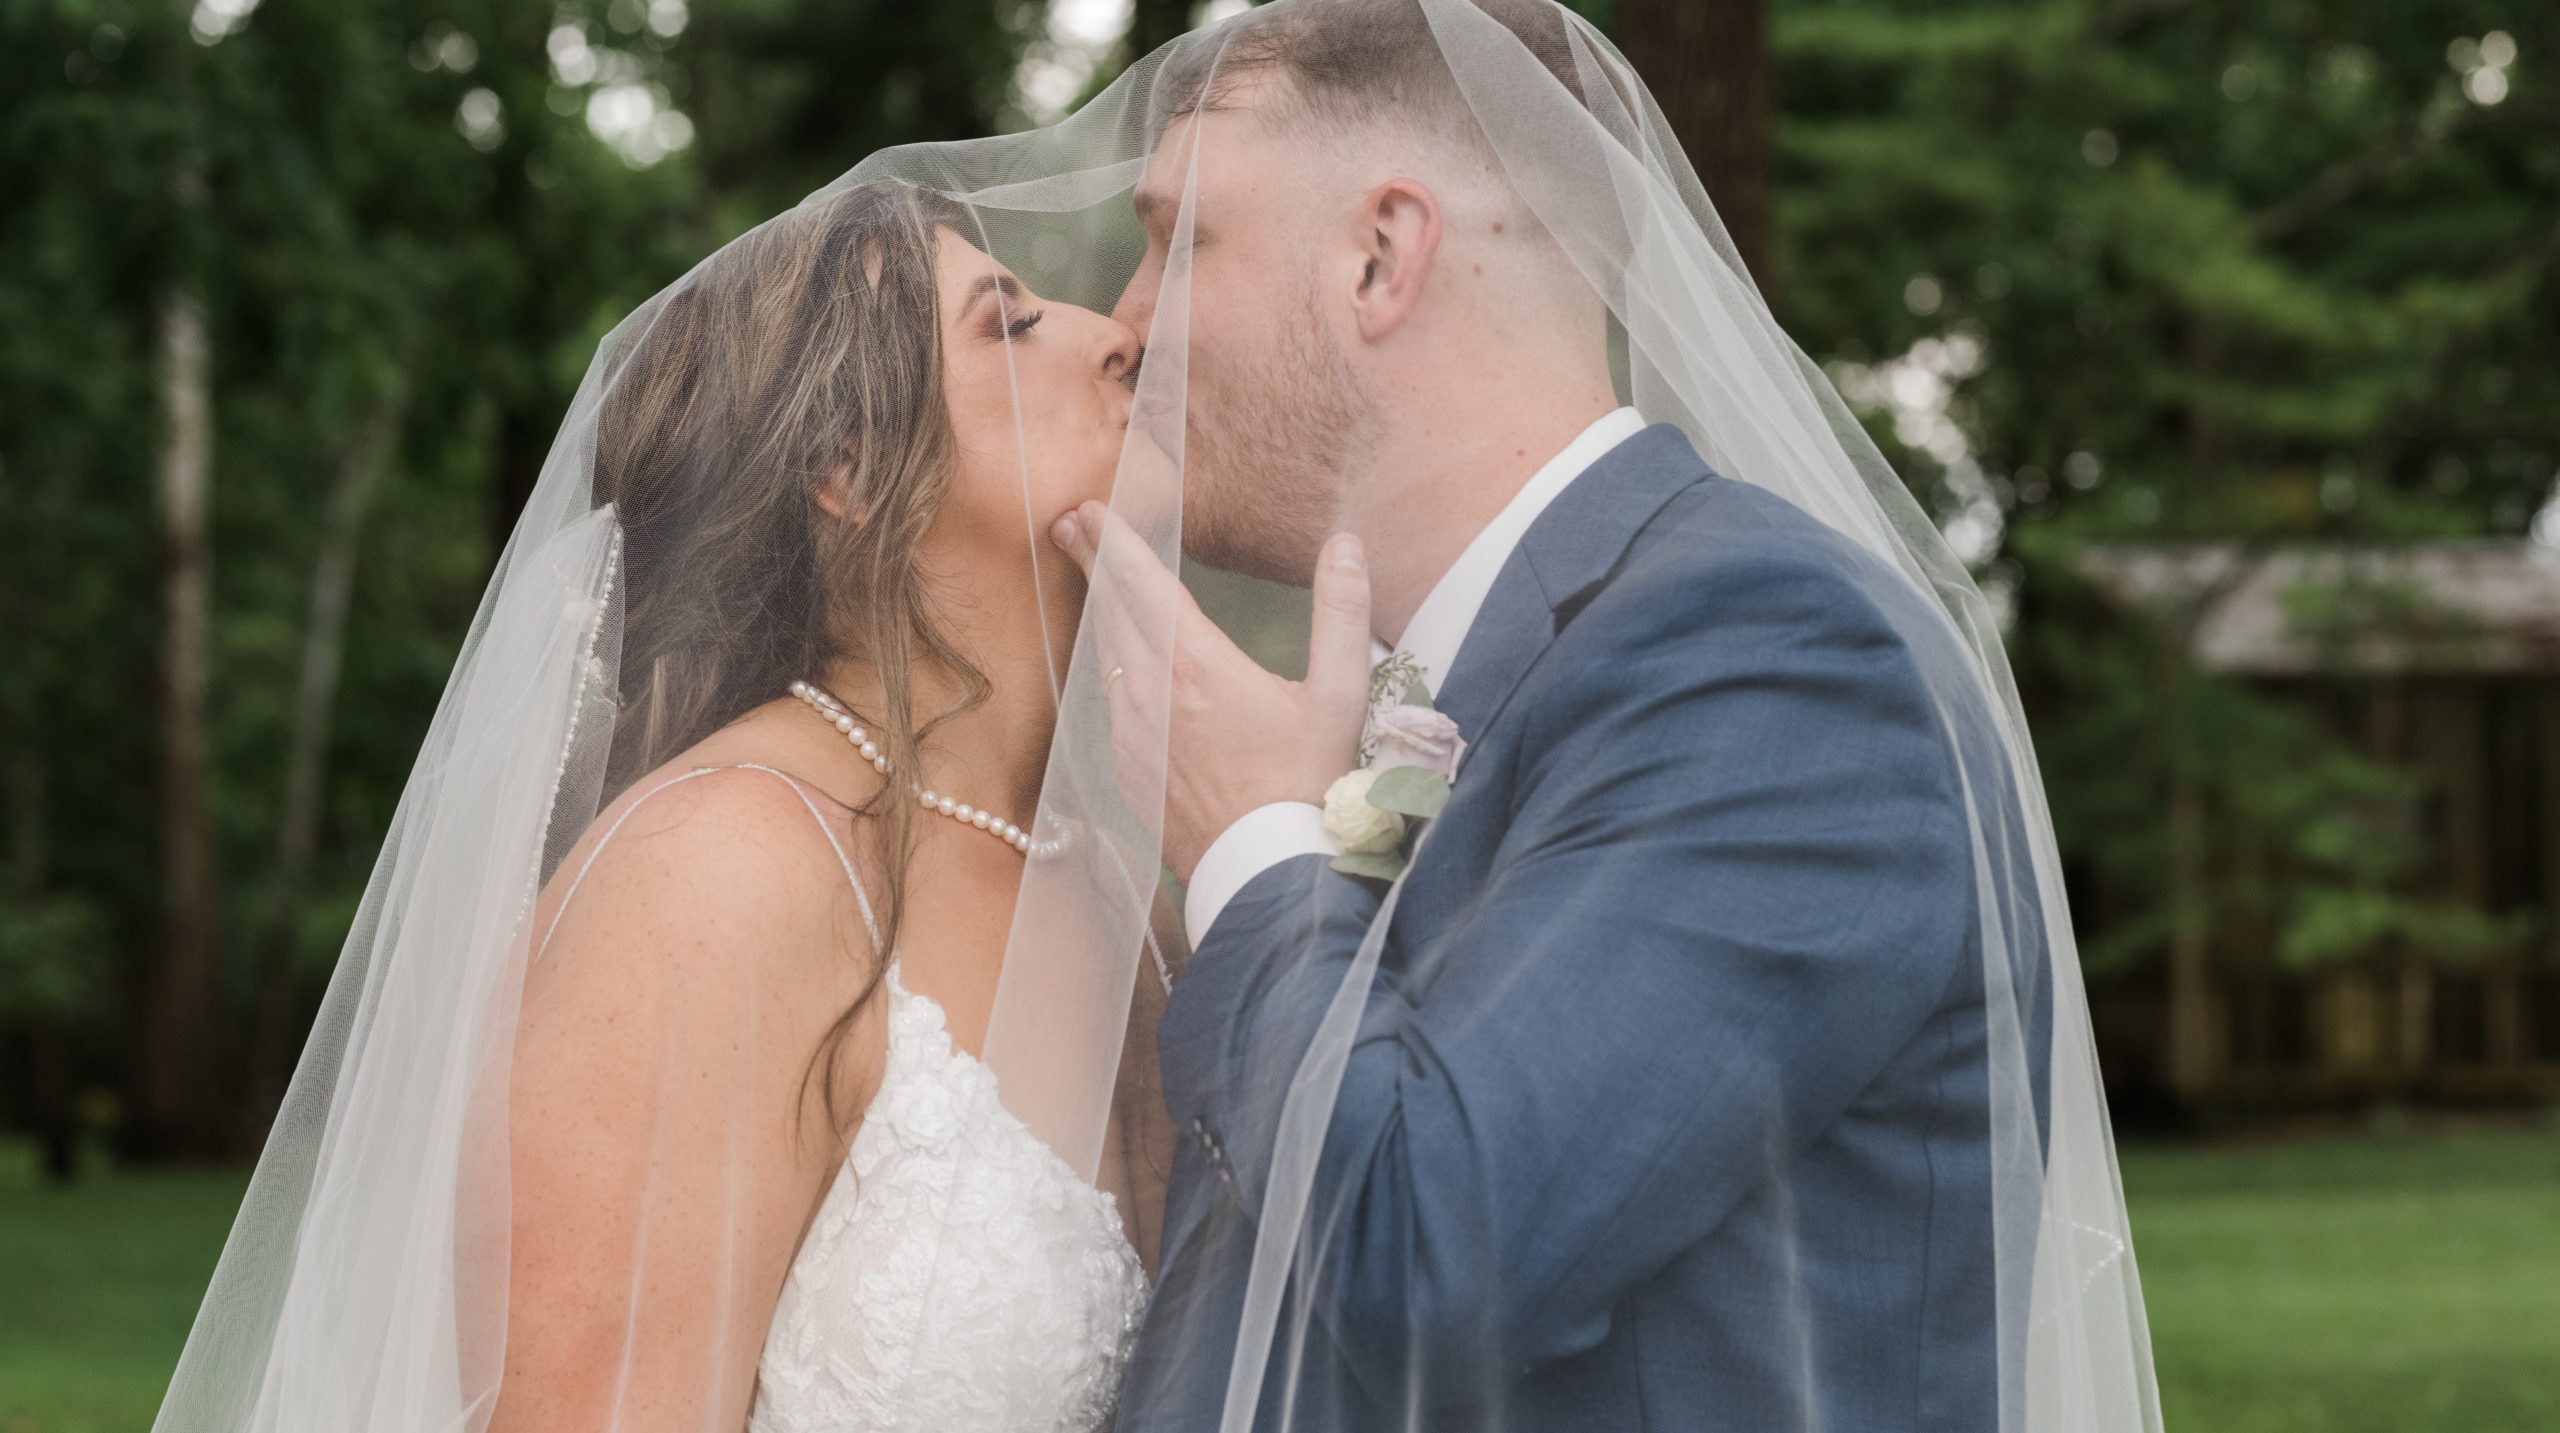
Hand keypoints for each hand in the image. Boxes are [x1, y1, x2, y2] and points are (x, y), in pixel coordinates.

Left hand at [1050, 501, 1372, 881]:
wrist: (1266, 874)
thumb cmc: (1308, 786)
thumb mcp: (1340, 696)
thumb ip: (1342, 613)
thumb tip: (1346, 546)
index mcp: (1195, 665)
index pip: (1139, 583)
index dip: (1111, 539)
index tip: (1087, 507)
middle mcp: (1148, 694)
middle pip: (1109, 611)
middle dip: (1090, 561)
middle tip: (1070, 524)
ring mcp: (1129, 735)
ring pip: (1105, 656)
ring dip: (1101, 613)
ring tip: (1098, 585)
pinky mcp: (1126, 768)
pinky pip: (1109, 702)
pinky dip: (1111, 668)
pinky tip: (1121, 665)